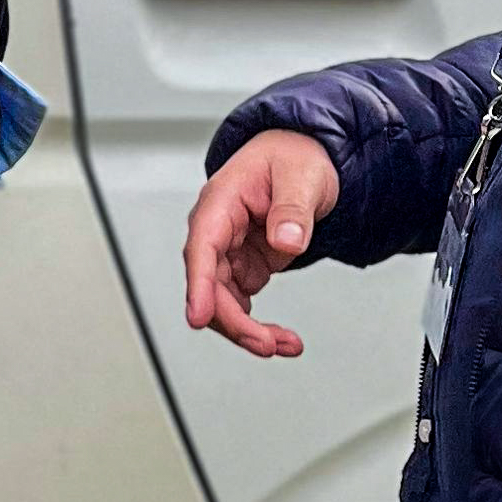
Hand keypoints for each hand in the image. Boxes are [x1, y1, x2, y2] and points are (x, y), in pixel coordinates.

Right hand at [183, 128, 340, 357]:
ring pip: (221, 301)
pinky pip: (239, 303)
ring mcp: (228, 250)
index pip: (201, 247)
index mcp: (220, 202)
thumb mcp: (301, 176)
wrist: (303, 156)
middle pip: (209, 284)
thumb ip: (292, 209)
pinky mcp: (243, 264)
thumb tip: (286, 240)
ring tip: (286, 345)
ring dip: (248, 330)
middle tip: (268, 344)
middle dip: (234, 321)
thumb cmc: (293, 158)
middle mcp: (217, 229)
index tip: (198, 316)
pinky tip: (281, 338)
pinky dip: (259, 325)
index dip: (198, 285)